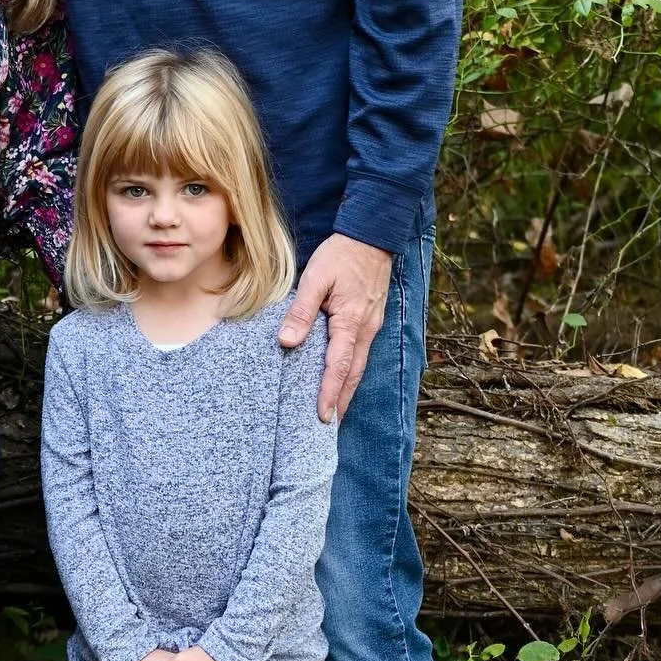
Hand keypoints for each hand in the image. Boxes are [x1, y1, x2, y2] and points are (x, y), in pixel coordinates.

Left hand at [278, 232, 392, 422]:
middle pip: (353, 373)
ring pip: (360, 365)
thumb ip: (301, 311)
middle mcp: (366, 329)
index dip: (329, 393)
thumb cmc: (342, 255)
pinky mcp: (371, 320)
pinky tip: (343, 377)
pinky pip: (362, 352)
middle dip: (341, 400)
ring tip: (336, 410)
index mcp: (351, 322)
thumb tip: (287, 342)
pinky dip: (352, 371)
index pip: (338, 366)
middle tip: (328, 425)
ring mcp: (372, 325)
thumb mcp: (316, 279)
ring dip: (348, 388)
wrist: (372, 235)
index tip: (321, 416)